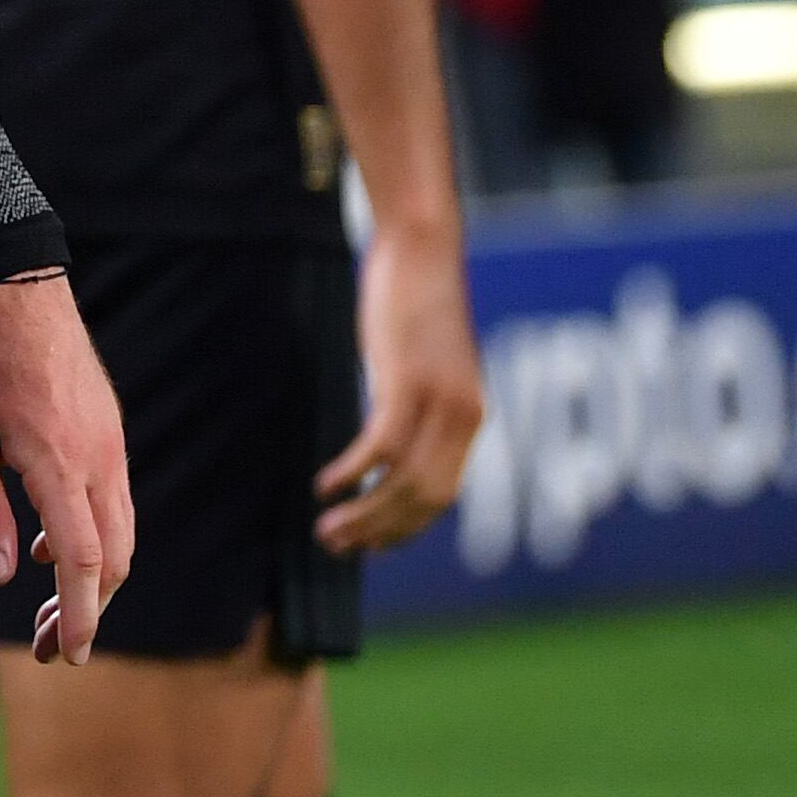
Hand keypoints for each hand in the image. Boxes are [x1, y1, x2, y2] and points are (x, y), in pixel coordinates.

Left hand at [0, 274, 135, 662]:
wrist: (13, 285)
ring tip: (50, 608)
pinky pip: (109, 501)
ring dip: (90, 578)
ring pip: (118, 531)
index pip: (85, 561)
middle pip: (113, 558)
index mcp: (59, 465)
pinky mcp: (106, 431)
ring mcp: (109, 444)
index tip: (71, 655)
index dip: (81, 615)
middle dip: (87, 610)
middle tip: (55, 649)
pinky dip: (88, 537)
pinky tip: (44, 547)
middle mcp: (98, 460)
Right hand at [317, 223, 483, 553]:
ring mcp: (438, 401)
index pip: (444, 492)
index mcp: (470, 414)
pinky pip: (380, 446)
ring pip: (404, 482)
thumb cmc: (417, 298)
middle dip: (382, 532)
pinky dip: (353, 473)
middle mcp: (463, 416)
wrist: (424, 248)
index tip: (375, 545)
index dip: (409, 527)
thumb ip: (417, 397)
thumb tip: (390, 430)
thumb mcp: (426, 358)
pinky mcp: (407, 383)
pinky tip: (326, 484)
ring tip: (328, 531)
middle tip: (340, 548)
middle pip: (426, 498)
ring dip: (364, 514)